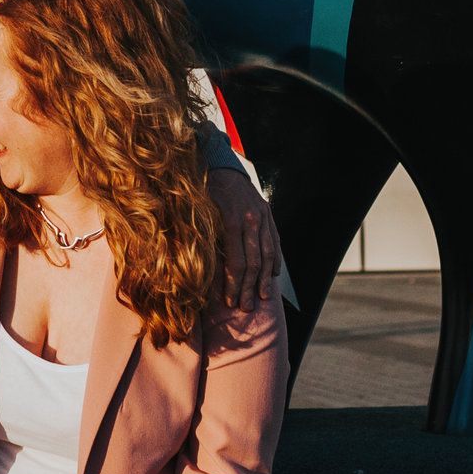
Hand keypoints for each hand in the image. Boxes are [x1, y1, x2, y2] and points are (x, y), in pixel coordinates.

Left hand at [206, 167, 282, 309]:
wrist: (220, 165)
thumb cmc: (201, 194)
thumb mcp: (197, 214)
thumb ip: (203, 240)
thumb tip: (201, 273)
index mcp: (230, 221)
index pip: (237, 262)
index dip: (234, 284)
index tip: (230, 302)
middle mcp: (250, 219)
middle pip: (254, 262)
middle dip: (249, 287)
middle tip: (246, 307)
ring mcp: (262, 215)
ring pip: (268, 253)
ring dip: (265, 279)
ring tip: (263, 297)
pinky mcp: (268, 212)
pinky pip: (275, 240)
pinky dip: (275, 259)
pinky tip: (274, 275)